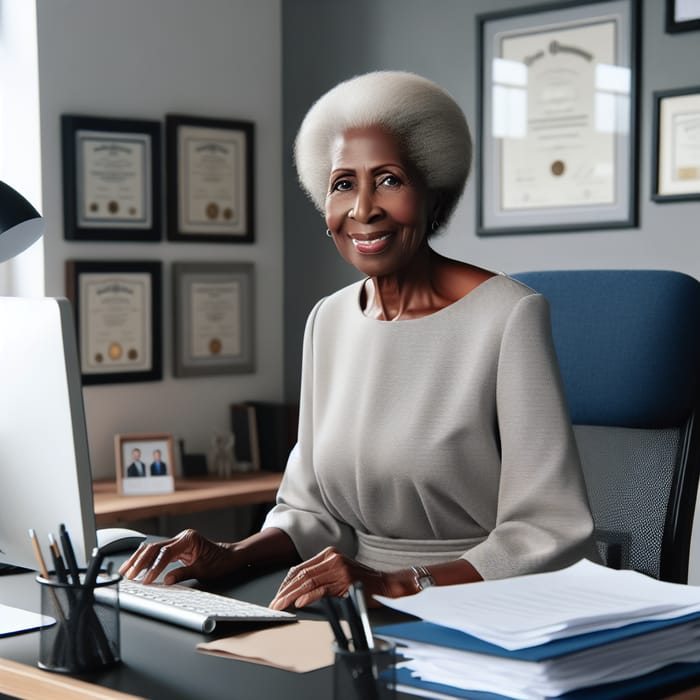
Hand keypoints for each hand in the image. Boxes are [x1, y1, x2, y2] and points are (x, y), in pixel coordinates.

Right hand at [118, 529, 234, 584]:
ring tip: (126, 570)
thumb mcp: (203, 571)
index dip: (154, 568)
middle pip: (155, 548)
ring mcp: (179, 541)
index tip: (145, 580)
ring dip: (139, 559)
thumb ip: (183, 574)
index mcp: (189, 539)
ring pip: (153, 548)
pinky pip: (158, 552)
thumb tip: (165, 581)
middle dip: (140, 562)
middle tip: (129, 575)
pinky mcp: (177, 548)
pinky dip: (146, 560)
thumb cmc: (221, 562)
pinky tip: (136, 566)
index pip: (165, 554)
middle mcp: (182, 537)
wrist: (231, 557)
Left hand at [269, 546, 398, 609]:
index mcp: (328, 554)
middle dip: (285, 591)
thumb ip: (321, 575)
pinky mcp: (345, 581)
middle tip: (274, 603)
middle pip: (301, 575)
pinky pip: (322, 589)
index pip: (300, 568)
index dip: (286, 583)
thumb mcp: (339, 571)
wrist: (386, 583)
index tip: (278, 595)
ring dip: (291, 596)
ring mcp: (338, 569)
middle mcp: (332, 558)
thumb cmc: (363, 580)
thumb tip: (298, 589)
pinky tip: (300, 603)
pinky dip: (309, 596)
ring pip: (308, 582)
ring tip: (281, 605)